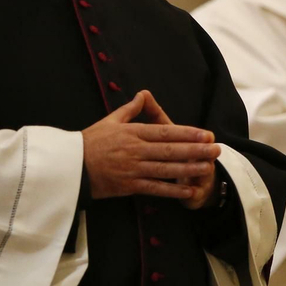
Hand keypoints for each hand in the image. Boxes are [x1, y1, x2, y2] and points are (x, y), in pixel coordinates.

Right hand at [82, 90, 219, 206]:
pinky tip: (189, 190)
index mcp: (132, 132)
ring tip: (209, 168)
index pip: (165, 132)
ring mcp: (133, 169)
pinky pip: (155, 188)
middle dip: (195, 150)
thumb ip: (130, 109)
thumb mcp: (110, 121)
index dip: (187, 134)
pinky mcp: (129, 186)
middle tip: (216, 150)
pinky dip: (173, 190)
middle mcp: (135, 150)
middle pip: (170, 150)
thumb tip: (143, 94)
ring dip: (189, 169)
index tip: (206, 134)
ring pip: (166, 168)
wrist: (69, 166)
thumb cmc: (90, 142)